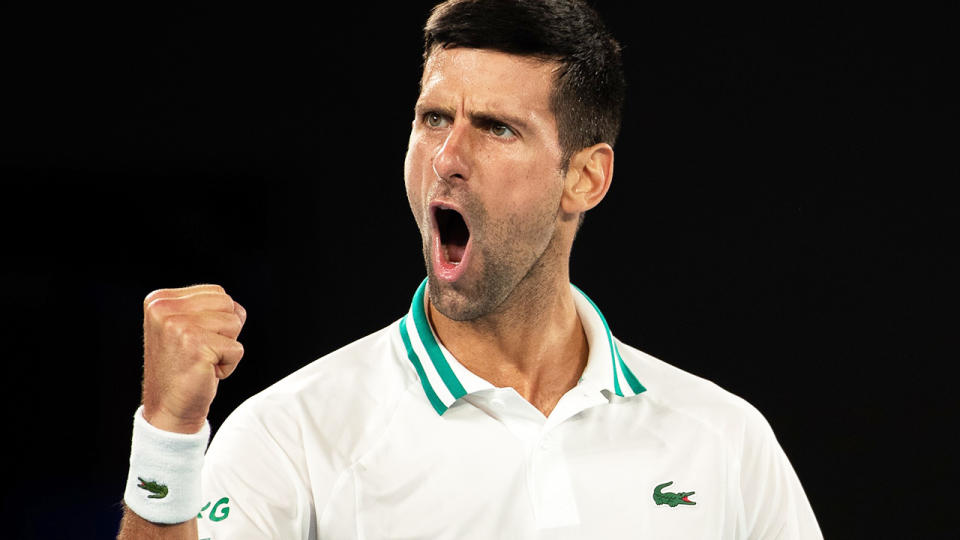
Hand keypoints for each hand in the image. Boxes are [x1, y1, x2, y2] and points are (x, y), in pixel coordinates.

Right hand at [141, 284, 245, 433]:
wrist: (168, 409)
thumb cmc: (183, 369)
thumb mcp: (186, 328)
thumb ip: (208, 309)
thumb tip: (238, 307)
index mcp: (160, 300)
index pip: (217, 292)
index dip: (218, 320)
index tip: (195, 341)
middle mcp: (165, 309)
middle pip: (228, 304)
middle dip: (225, 331)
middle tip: (201, 352)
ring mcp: (178, 326)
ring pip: (235, 323)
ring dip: (226, 347)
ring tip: (202, 361)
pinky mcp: (196, 346)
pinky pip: (237, 349)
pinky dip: (228, 365)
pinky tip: (205, 373)